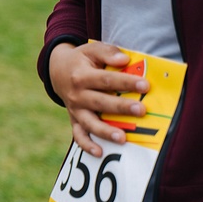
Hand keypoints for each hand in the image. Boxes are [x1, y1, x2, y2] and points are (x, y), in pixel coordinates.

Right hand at [48, 41, 148, 156]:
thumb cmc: (82, 60)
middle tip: (141, 110)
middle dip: (121, 107)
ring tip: (122, 138)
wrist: (57, 70)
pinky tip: (100, 152)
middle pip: (100, 102)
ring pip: (90, 123)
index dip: (126, 82)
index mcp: (81, 76)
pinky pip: (79, 135)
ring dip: (106, 131)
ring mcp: (75, 109)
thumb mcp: (91, 49)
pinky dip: (87, 145)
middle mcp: (76, 94)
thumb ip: (107, 52)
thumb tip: (124, 60)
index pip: (106, 80)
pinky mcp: (74, 120)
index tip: (145, 85)